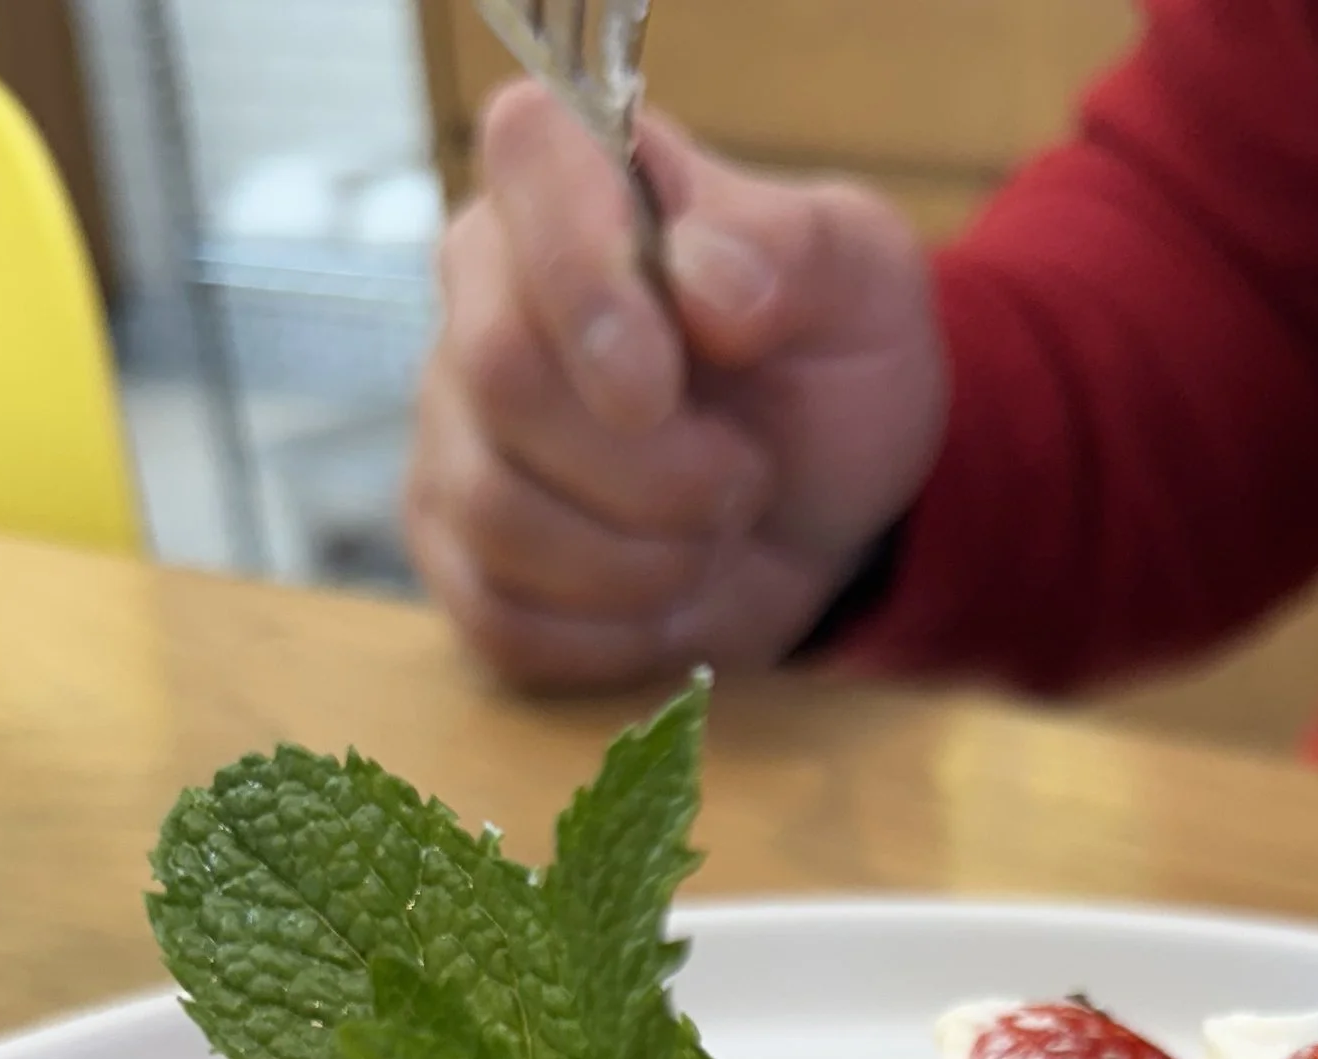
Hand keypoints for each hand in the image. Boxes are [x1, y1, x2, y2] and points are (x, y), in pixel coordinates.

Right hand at [406, 84, 946, 690]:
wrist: (826, 502)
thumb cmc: (829, 365)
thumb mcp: (862, 283)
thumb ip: (795, 252)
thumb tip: (707, 282)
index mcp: (572, 179)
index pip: (525, 161)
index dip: (585, 282)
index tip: (661, 383)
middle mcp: (482, 294)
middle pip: (502, 377)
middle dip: (653, 468)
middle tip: (743, 480)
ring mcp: (454, 430)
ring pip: (498, 514)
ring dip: (644, 561)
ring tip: (714, 533)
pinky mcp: (459, 552)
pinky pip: (501, 620)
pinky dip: (612, 637)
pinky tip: (668, 599)